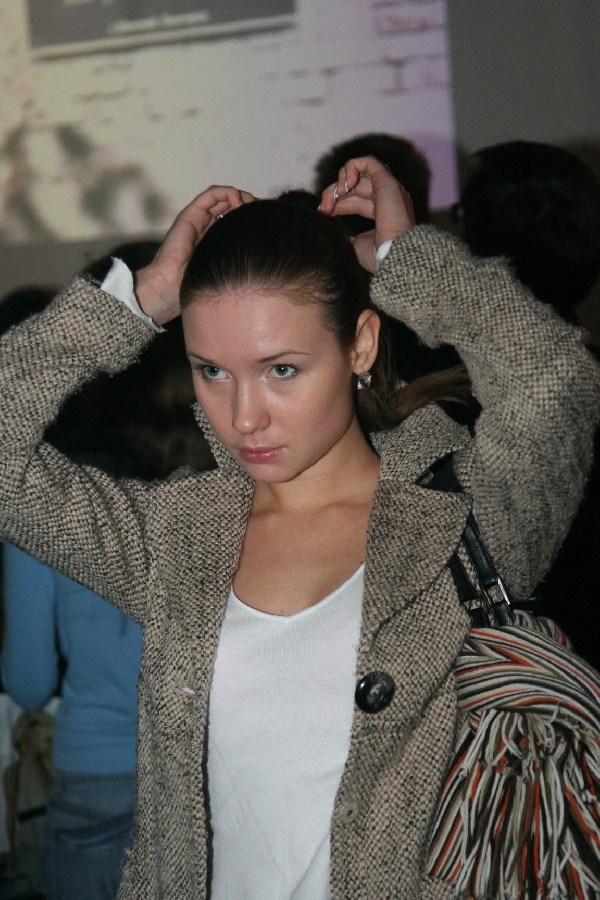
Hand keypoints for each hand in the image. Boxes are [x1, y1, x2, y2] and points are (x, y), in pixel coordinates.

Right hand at [134, 186, 254, 324]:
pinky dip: (228, 193)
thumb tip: (267, 258)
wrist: (169, 287)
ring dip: (242, 196)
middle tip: (263, 212)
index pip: (238, 220)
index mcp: (216, 240)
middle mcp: (208, 227)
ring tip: (251, 206)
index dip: (253, 217)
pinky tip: (239, 202)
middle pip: (233, 206)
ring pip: (224, 197)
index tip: (268, 222)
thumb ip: (240, 261)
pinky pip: (211, 195)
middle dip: (251, 205)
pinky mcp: (190, 214)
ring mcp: (199, 219)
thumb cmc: (197, 287)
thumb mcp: (227, 271)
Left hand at [318, 156, 414, 273]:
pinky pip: (368, 161)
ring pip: (359, 172)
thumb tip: (330, 230)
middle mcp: (386, 199)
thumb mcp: (354, 245)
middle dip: (333, 194)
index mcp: (381, 214)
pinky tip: (345, 185)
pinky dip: (352, 167)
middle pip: (353, 187)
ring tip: (336, 195)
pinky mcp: (387, 181)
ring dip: (341, 180)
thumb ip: (344, 236)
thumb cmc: (378, 256)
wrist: (394, 255)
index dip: (335, 205)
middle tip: (324, 208)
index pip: (352, 202)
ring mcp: (388, 189)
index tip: (323, 214)